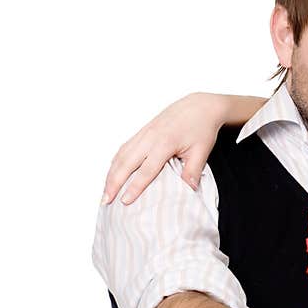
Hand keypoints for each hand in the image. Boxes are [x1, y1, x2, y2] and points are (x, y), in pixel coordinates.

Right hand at [101, 92, 226, 204]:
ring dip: (111, 173)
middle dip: (114, 182)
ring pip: (121, 155)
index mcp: (165, 142)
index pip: (147, 169)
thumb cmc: (202, 128)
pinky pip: (124, 148)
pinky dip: (115, 161)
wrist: (200, 106)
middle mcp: (150, 137)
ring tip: (105, 191)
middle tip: (105, 201)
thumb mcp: (202, 151)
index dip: (135, 186)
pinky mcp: (143, 131)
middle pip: (126, 163)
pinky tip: (112, 173)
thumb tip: (189, 189)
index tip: (125, 201)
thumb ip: (193, 171)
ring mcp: (144, 133)